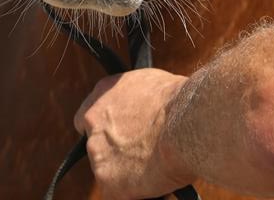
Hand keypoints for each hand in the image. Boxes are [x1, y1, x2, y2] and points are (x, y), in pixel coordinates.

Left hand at [74, 68, 192, 199]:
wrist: (185, 123)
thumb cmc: (178, 101)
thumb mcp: (150, 84)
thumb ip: (135, 98)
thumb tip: (143, 108)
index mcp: (103, 94)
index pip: (88, 117)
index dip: (105, 129)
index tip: (118, 136)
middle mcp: (94, 122)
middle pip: (97, 146)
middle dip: (116, 152)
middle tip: (141, 154)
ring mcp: (98, 154)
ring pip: (108, 171)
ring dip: (126, 172)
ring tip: (154, 167)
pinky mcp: (108, 182)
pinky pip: (119, 193)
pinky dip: (135, 192)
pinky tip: (154, 181)